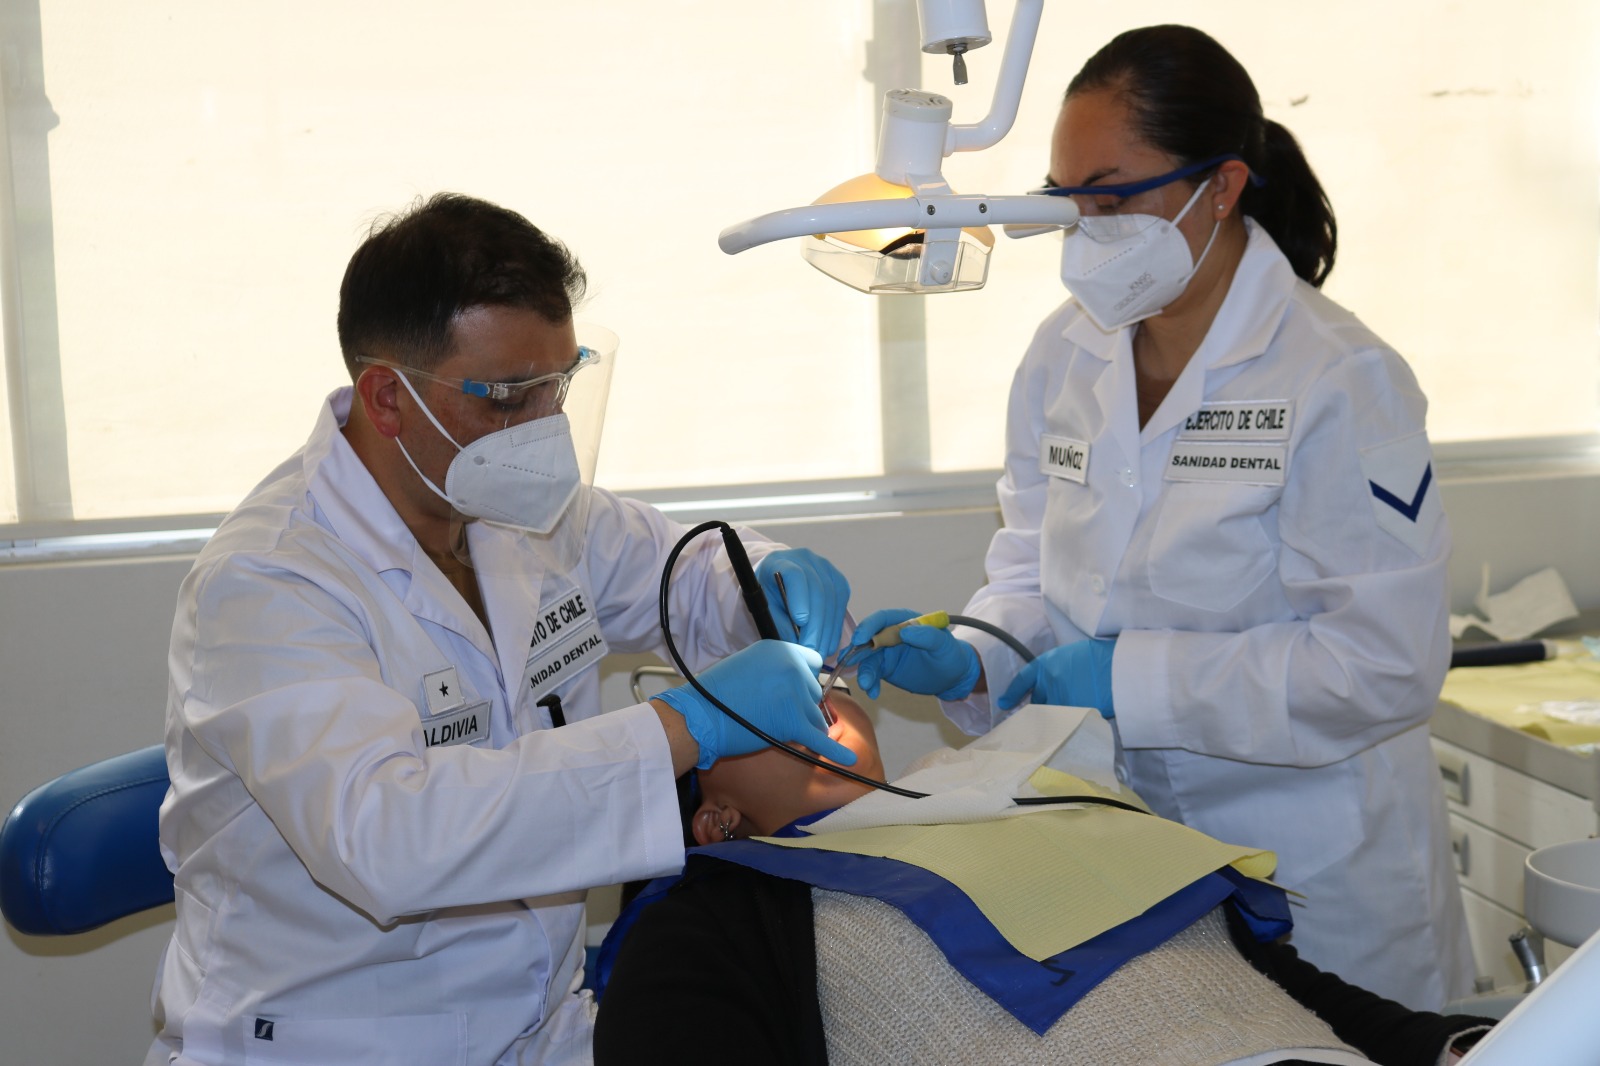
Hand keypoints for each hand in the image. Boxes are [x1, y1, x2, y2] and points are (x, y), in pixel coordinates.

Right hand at [654, 640, 856, 769]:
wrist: (699, 716)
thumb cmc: (716, 694)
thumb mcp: (749, 664)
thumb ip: (776, 668)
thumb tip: (796, 679)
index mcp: (782, 649)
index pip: (813, 664)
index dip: (804, 680)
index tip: (792, 692)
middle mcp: (793, 667)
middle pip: (814, 692)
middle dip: (799, 706)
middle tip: (770, 713)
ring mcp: (796, 694)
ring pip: (815, 716)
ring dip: (800, 726)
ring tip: (771, 728)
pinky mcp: (794, 722)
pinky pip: (821, 739)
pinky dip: (835, 752)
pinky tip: (849, 761)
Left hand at [755, 548, 850, 658]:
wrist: (779, 577)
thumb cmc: (769, 592)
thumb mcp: (765, 605)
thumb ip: (778, 622)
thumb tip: (795, 645)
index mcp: (782, 561)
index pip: (795, 575)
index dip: (800, 598)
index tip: (801, 621)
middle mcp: (807, 559)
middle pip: (818, 591)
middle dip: (816, 624)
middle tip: (811, 650)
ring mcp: (826, 568)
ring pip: (833, 599)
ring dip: (827, 630)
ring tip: (820, 652)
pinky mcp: (838, 580)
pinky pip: (841, 605)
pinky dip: (835, 627)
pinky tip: (829, 644)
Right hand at [849, 608, 980, 701]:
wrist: (951, 677)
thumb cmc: (950, 655)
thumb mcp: (944, 646)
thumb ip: (928, 636)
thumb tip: (906, 631)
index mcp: (905, 621)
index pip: (883, 619)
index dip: (869, 626)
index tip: (860, 638)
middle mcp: (891, 634)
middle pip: (868, 638)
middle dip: (858, 650)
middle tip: (849, 661)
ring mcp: (886, 651)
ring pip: (867, 658)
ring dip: (863, 671)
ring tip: (867, 684)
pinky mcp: (884, 668)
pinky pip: (872, 673)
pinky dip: (870, 682)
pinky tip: (873, 692)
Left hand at [998, 639, 1115, 718]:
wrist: (1119, 668)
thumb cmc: (1098, 657)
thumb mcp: (1070, 654)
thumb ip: (1056, 668)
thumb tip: (1050, 681)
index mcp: (1046, 665)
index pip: (1022, 680)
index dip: (1012, 693)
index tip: (1003, 703)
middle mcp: (1048, 683)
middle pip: (1036, 702)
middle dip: (1038, 707)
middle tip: (1039, 713)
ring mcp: (1061, 700)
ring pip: (1049, 715)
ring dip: (1052, 718)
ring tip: (1057, 720)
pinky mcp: (1073, 715)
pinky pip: (1064, 723)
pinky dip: (1066, 725)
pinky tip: (1071, 725)